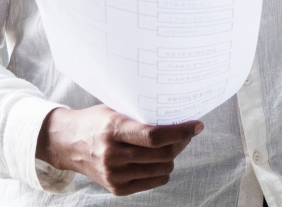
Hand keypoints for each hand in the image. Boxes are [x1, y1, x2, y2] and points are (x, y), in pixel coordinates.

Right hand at [36, 105, 202, 195]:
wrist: (67, 144)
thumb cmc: (97, 121)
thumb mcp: (117, 110)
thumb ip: (143, 114)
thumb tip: (180, 115)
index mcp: (114, 130)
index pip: (154, 136)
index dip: (180, 131)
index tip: (197, 125)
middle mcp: (112, 155)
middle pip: (162, 154)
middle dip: (181, 142)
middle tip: (185, 133)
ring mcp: (113, 175)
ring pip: (162, 169)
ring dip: (172, 157)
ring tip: (169, 145)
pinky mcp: (116, 188)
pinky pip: (154, 181)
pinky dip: (161, 170)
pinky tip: (156, 159)